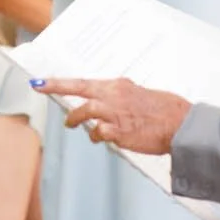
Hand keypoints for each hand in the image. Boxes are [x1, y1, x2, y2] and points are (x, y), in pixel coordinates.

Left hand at [34, 77, 189, 154]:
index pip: (83, 82)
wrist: (180, 124)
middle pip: (77, 91)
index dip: (59, 82)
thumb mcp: (140, 95)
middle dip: (56, 88)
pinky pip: (98, 134)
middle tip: (40, 86)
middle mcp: (113, 97)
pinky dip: (97, 136)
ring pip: (84, 113)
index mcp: (118, 86)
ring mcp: (114, 114)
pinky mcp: (118, 132)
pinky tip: (103, 138)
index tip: (40, 81)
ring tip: (73, 124)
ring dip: (77, 120)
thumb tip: (107, 101)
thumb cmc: (164, 110)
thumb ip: (120, 97)